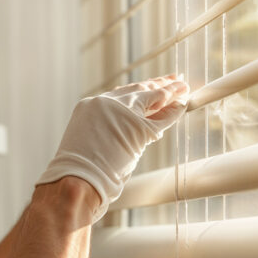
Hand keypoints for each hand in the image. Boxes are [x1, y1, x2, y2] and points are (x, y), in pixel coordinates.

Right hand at [37, 75, 188, 221]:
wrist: (75, 179)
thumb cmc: (76, 171)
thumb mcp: (85, 142)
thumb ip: (102, 132)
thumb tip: (120, 137)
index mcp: (90, 105)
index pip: (121, 92)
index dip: (139, 88)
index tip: (150, 84)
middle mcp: (106, 103)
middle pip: (138, 88)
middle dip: (157, 83)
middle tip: (173, 79)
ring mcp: (123, 114)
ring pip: (153, 97)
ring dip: (170, 92)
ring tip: (183, 87)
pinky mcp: (139, 128)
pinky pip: (162, 117)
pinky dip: (174, 111)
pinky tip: (183, 105)